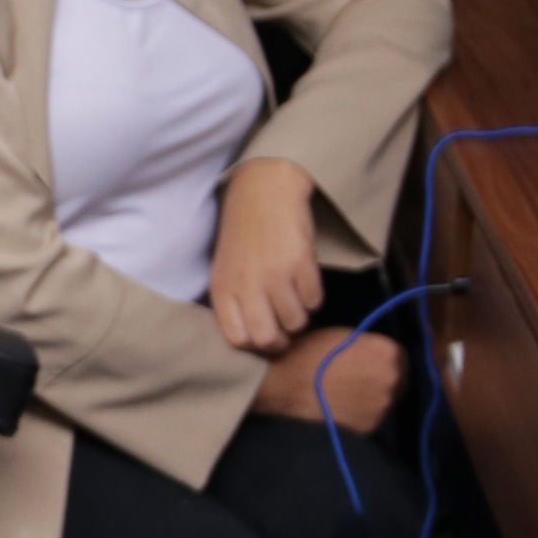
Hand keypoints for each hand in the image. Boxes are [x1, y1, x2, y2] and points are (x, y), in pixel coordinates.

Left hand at [208, 157, 322, 354]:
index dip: (256, 346)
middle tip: (287, 327)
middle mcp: (246, 285)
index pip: (237, 340)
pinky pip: (315, 301)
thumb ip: (234, 303)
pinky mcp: (300, 263)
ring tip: (295, 297)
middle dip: (282, 340)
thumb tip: (254, 339)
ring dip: (300, 316)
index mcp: (222, 289)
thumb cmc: (244, 233)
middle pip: (268, 339)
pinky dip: (313, 297)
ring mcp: (274, 275)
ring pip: (296, 322)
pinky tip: (304, 280)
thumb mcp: (226, 269)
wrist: (264, 191)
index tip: (267, 336)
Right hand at [250, 328, 402, 432]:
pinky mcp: (368, 428)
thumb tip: (374, 356)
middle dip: (381, 380)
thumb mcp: (343, 336)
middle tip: (357, 381)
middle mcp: (392, 380)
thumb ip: (367, 345)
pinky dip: (360, 416)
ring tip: (346, 396)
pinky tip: (341, 410)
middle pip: (396, 381)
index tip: (369, 363)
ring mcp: (382, 407)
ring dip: (371, 399)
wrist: (284, 383)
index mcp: (388, 352)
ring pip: (384, 402)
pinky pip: (370, 419)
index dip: (384, 360)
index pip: (400, 358)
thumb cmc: (309, 353)